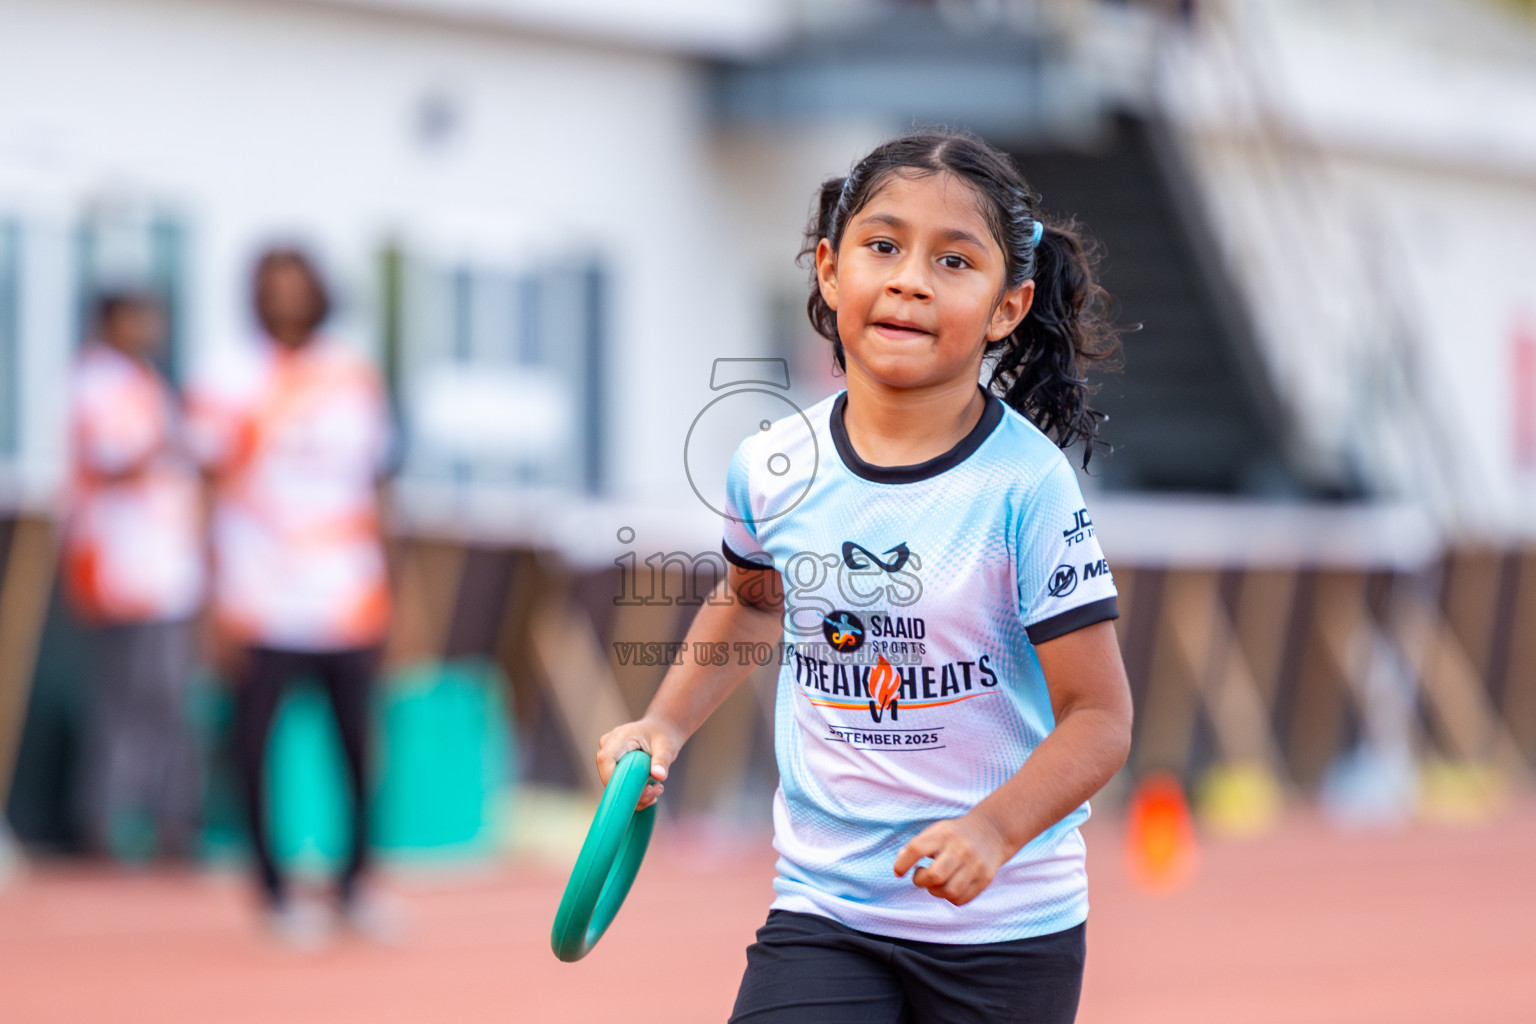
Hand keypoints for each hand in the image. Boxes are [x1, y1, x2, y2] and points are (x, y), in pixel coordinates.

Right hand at [596, 717, 683, 809]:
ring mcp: (608, 757)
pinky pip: (618, 785)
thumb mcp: (667, 747)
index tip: (643, 791)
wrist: (662, 730)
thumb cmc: (664, 735)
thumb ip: (662, 761)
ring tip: (658, 789)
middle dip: (632, 791)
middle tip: (656, 791)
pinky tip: (651, 790)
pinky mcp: (612, 767)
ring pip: (614, 785)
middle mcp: (608, 747)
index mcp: (618, 737)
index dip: (618, 781)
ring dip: (636, 795)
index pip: (606, 762)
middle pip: (609, 777)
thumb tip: (659, 775)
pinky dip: (634, 793)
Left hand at [893, 812, 1012, 905]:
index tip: (898, 872)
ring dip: (935, 891)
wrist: (992, 832)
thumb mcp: (936, 832)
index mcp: (944, 834)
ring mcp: (975, 865)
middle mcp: (961, 849)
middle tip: (921, 875)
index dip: (902, 863)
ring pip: (948, 891)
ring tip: (935, 883)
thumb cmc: (955, 835)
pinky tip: (949, 886)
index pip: (917, 849)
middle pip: (934, 876)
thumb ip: (916, 847)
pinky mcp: (985, 879)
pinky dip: (949, 897)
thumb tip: (899, 866)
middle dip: (920, 881)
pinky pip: (961, 899)